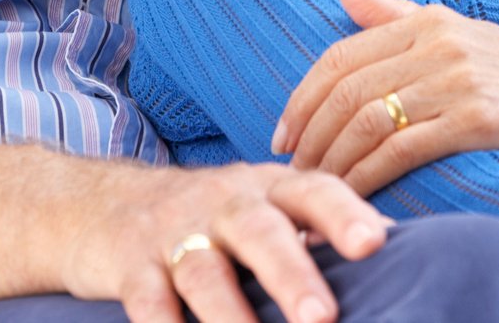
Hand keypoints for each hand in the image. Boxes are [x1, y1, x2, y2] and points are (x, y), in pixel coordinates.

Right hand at [57, 159, 387, 322]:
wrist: (101, 203)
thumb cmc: (210, 214)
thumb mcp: (262, 204)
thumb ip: (316, 222)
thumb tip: (397, 243)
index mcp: (267, 189)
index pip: (313, 191)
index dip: (344, 214)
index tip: (376, 243)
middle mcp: (223, 205)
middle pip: (261, 234)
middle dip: (292, 276)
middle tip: (323, 317)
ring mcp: (173, 234)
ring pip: (204, 272)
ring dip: (230, 314)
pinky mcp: (130, 266)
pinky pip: (147, 301)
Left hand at [273, 0, 498, 193]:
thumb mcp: (454, 29)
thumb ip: (392, 12)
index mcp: (425, 21)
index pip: (340, 56)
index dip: (303, 97)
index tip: (283, 133)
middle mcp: (437, 44)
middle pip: (346, 90)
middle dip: (310, 134)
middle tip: (291, 168)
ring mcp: (456, 81)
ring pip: (367, 121)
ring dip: (332, 161)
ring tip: (316, 188)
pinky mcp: (475, 119)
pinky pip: (401, 149)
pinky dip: (366, 176)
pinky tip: (352, 196)